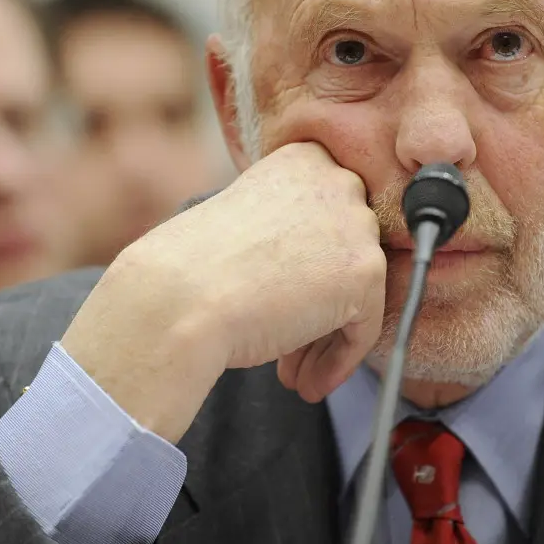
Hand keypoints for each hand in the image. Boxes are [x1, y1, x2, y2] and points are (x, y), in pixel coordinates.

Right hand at [60, 142, 385, 440]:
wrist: (178, 298)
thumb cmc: (193, 269)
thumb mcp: (247, 224)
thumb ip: (289, 231)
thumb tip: (318, 273)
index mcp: (304, 159)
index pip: (330, 218)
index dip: (309, 268)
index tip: (284, 299)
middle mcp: (338, 181)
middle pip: (347, 256)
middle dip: (320, 305)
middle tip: (289, 347)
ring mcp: (356, 225)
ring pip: (358, 295)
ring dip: (325, 339)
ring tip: (294, 372)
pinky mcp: (365, 273)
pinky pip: (364, 330)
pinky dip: (338, 362)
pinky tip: (305, 384)